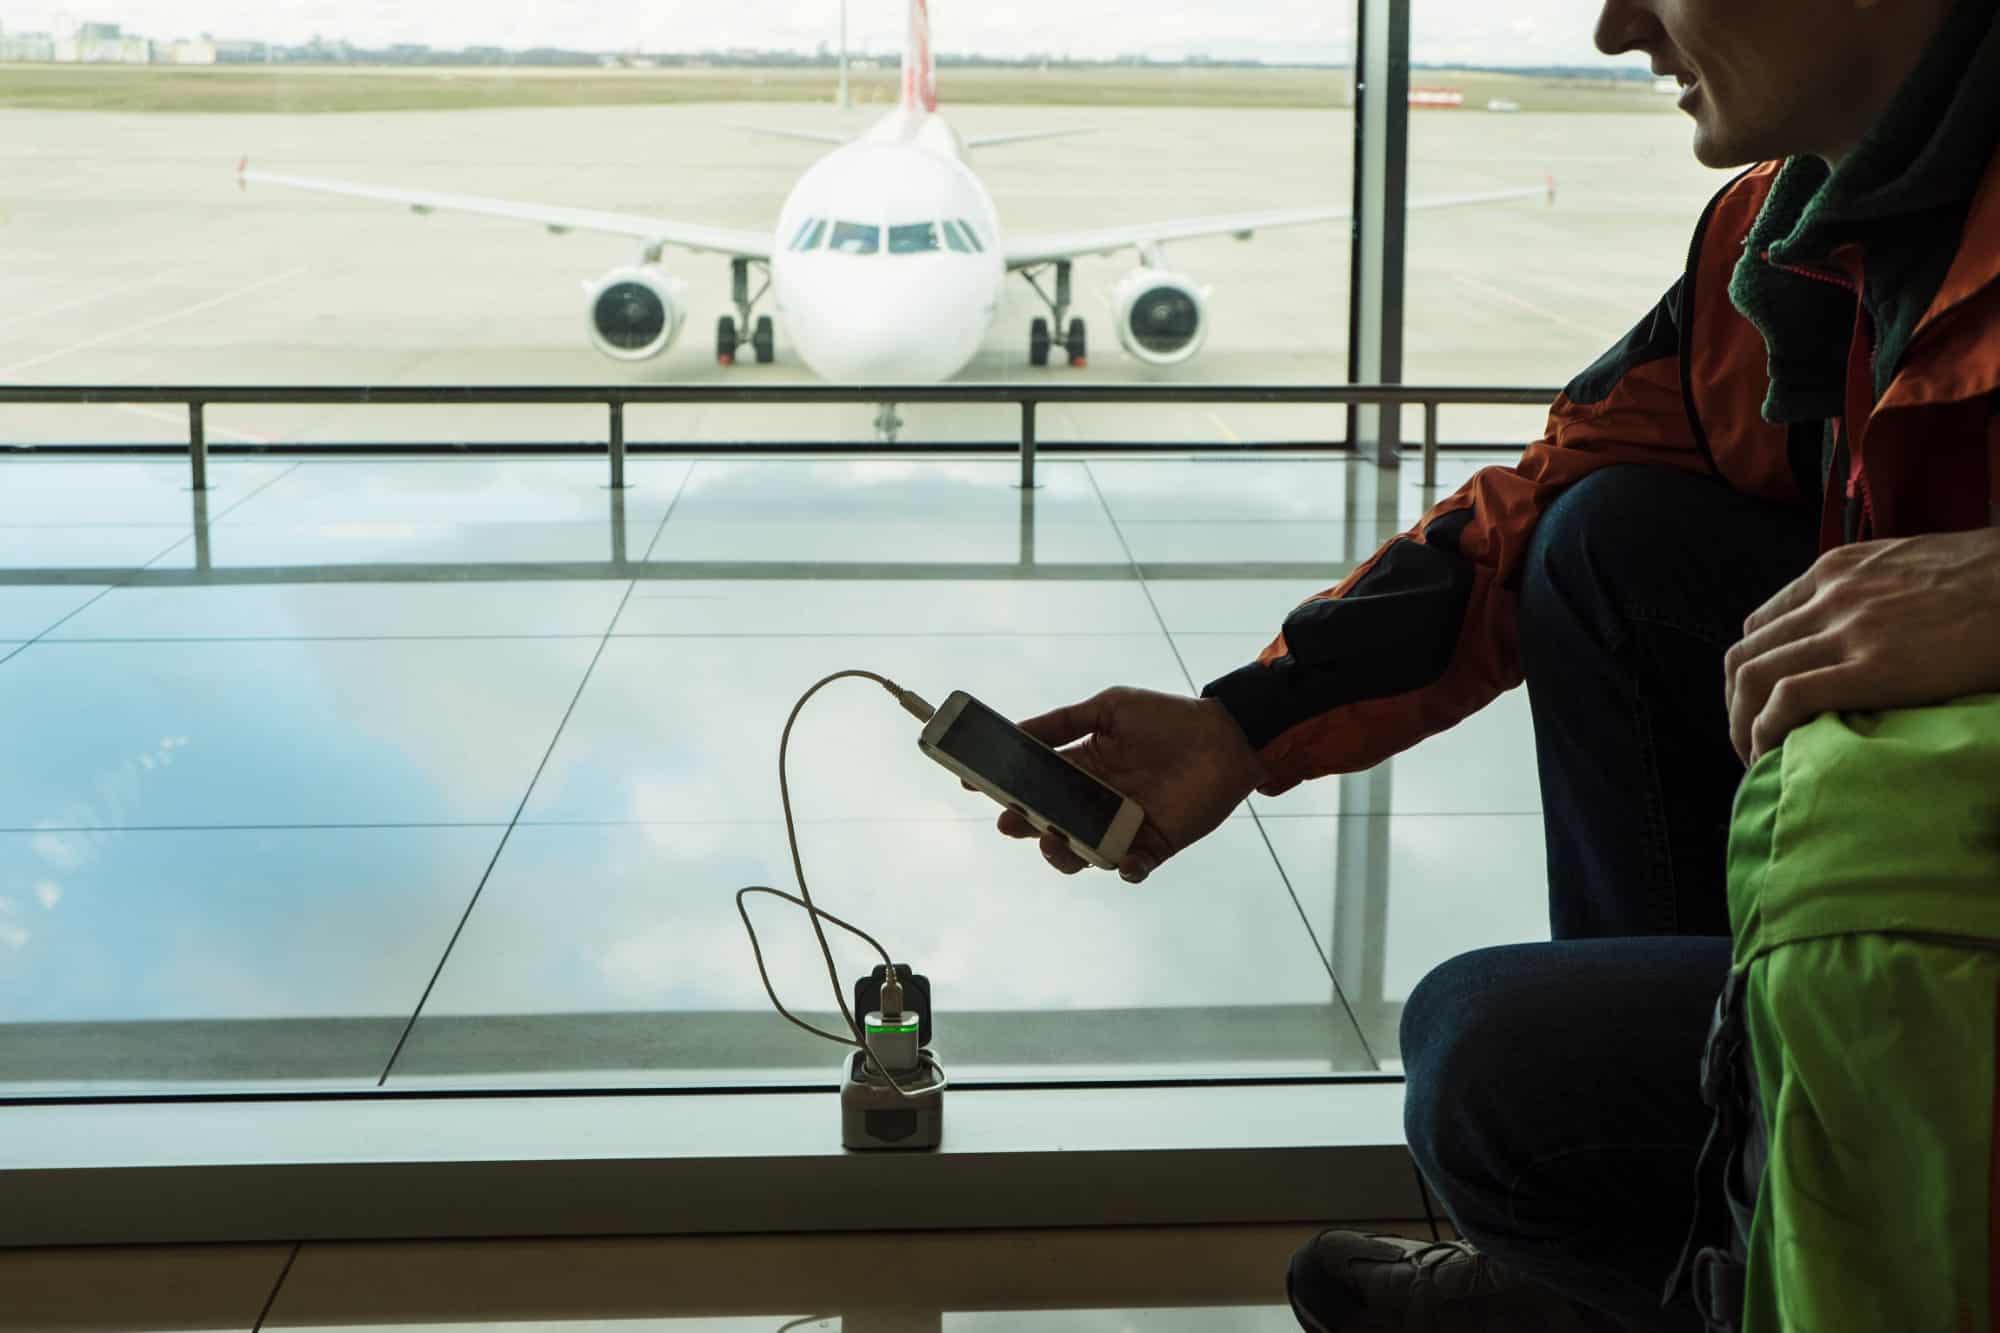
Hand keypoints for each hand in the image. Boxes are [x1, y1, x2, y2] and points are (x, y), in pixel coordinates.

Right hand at [993, 686, 1267, 882]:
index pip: (1034, 782)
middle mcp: (1095, 801)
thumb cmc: (1168, 718)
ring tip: (1060, 842)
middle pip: (1049, 822)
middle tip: (1014, 820)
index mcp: (1082, 767)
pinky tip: (1126, 862)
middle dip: (1026, 824)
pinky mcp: (1153, 846)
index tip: (973, 785)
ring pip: (1080, 852)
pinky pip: (1131, 867)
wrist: (1226, 739)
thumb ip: (1063, 722)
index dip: (1004, 786)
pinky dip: (1127, 869)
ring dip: (1066, 854)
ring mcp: (1122, 826)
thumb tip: (1014, 731)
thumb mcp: (1111, 708)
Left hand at [1724, 527, 1999, 764]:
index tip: (1760, 706)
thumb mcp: (1911, 568)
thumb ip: (1872, 594)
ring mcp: (1848, 629)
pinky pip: (1789, 698)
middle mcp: (1830, 595)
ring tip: (1755, 758)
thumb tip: (1864, 636)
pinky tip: (1772, 753)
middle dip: (1737, 705)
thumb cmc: (1990, 578)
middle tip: (1750, 742)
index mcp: (1837, 570)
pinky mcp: (1874, 667)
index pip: (1762, 626)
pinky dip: (1766, 730)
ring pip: (1754, 677)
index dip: (1751, 673)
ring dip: (1742, 724)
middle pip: (1746, 656)